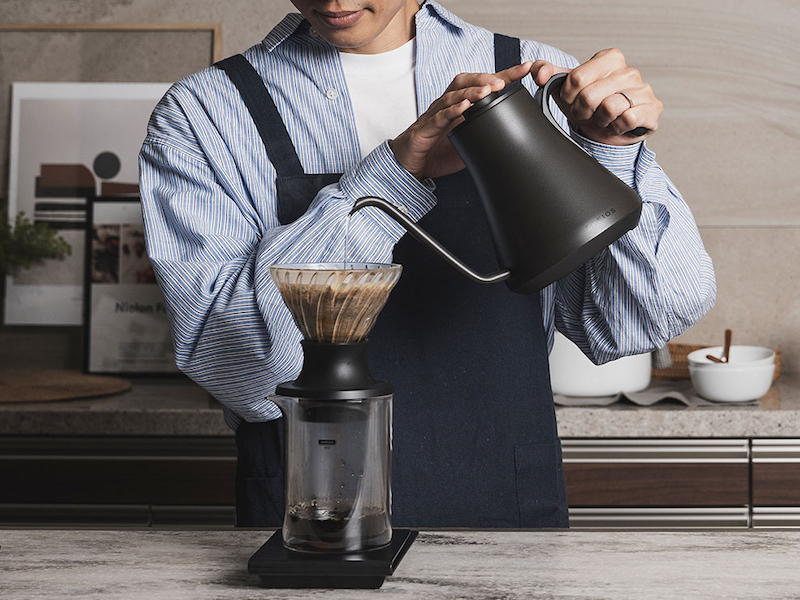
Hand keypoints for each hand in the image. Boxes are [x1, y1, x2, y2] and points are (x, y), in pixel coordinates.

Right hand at [390, 63, 533, 179]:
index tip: (525, 69)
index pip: (482, 84)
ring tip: (487, 90)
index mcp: (458, 105)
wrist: (409, 164)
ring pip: (453, 96)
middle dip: (485, 78)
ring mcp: (435, 115)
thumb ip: (485, 135)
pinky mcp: (425, 129)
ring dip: (471, 92)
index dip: (504, 75)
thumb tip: (512, 137)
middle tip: (504, 80)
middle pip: (465, 81)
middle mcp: (446, 105)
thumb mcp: (468, 142)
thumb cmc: (436, 150)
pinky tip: (464, 108)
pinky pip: (439, 117)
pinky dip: (452, 111)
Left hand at [530, 48, 662, 144]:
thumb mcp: (566, 89)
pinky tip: (616, 124)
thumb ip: (548, 74)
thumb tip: (538, 72)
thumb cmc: (589, 106)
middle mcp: (629, 71)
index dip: (568, 97)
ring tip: (602, 118)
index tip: (572, 100)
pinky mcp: (652, 108)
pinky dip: (616, 127)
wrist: (612, 129)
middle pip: (589, 96)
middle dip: (582, 112)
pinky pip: (626, 119)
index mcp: (609, 58)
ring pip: (609, 108)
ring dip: (599, 121)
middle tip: (587, 113)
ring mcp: (643, 89)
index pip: (576, 78)